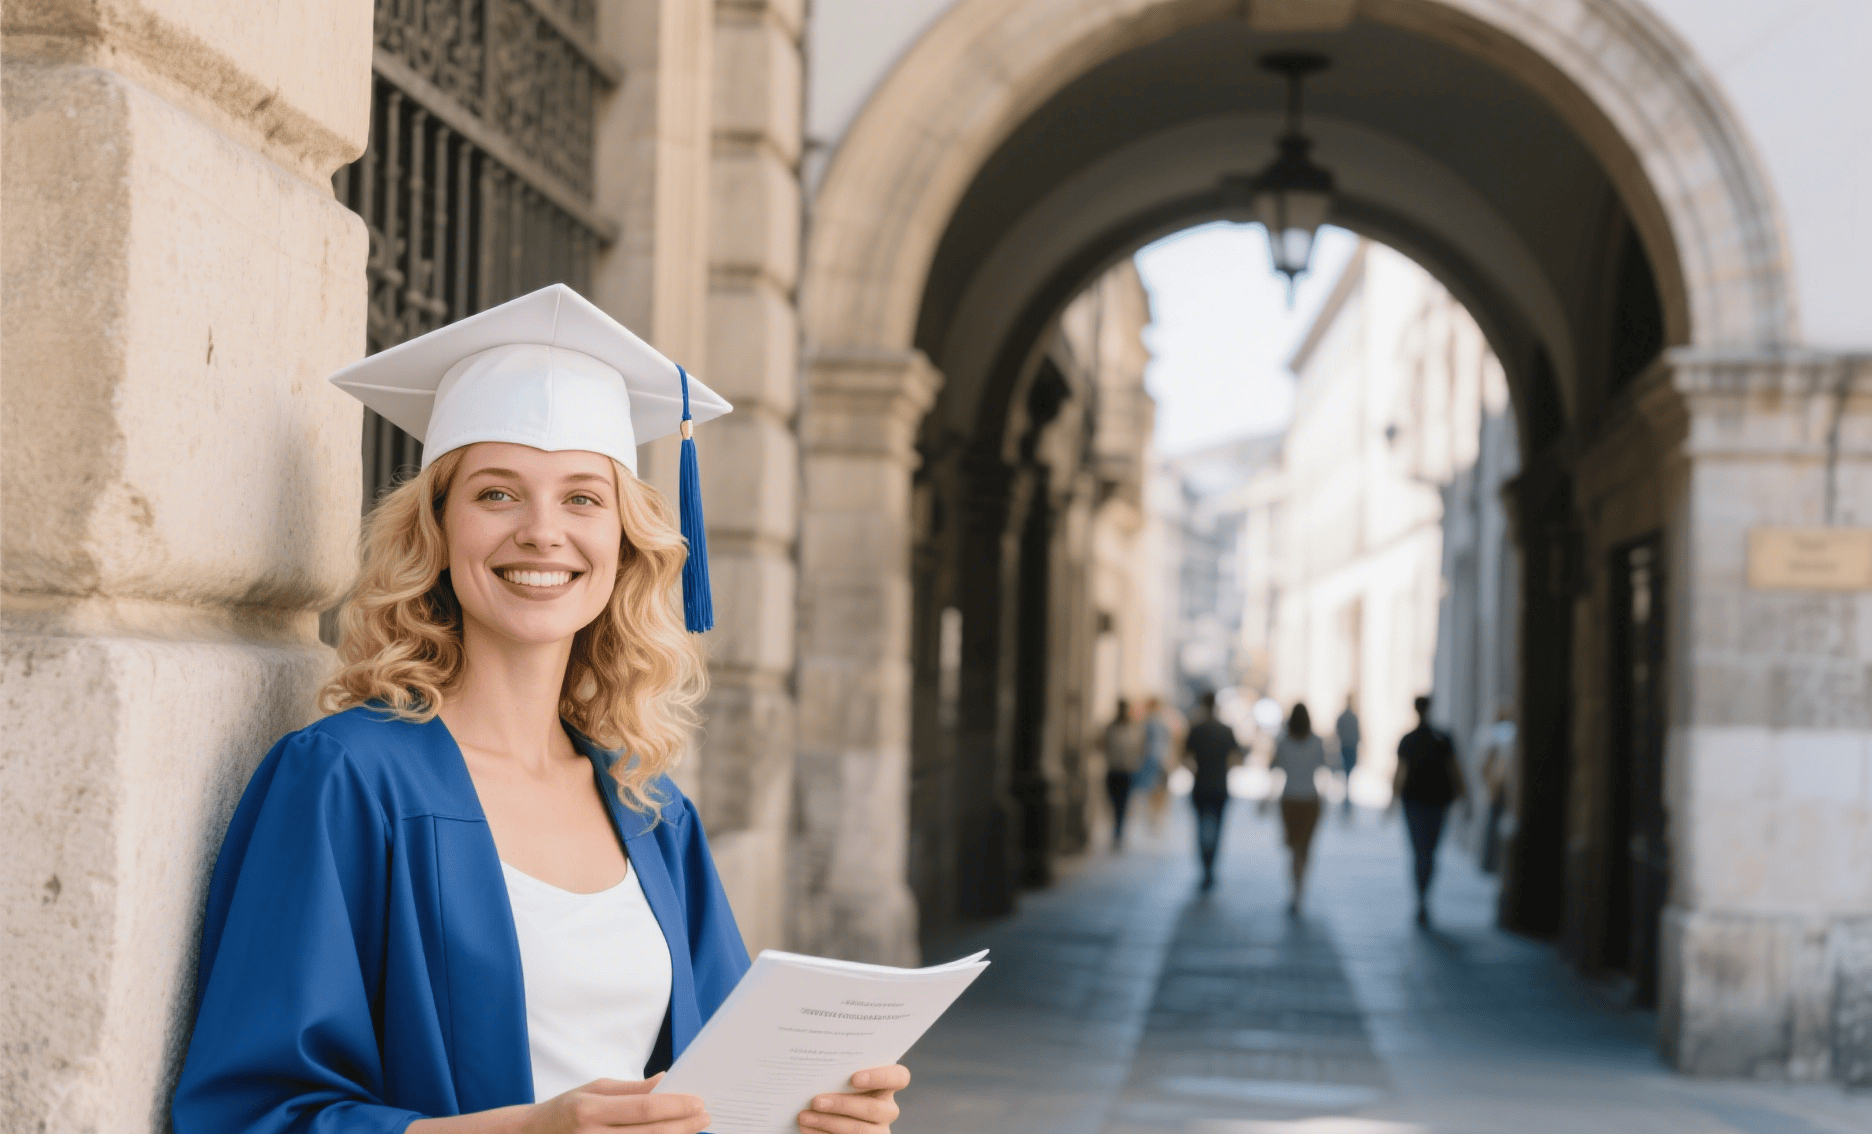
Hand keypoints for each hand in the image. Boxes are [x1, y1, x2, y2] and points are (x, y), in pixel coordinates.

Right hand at [522, 1076, 708, 1133]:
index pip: (643, 1108)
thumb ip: (631, 1089)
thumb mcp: (593, 1090)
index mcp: (589, 1109)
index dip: (675, 1106)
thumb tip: (666, 1081)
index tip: (698, 1101)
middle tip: (705, 1117)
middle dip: (683, 1126)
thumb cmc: (564, 1110)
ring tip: (694, 1129)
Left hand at [798, 1064, 909, 1133]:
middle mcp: (887, 1109)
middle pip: (873, 1109)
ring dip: (828, 1123)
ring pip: (860, 1130)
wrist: (833, 1111)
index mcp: (887, 1085)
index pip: (899, 1078)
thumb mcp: (842, 1077)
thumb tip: (815, 1062)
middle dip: (842, 1105)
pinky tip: (807, 1129)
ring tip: (804, 1117)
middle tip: (816, 1101)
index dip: (880, 1077)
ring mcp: (879, 1130)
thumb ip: (840, 1070)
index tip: (854, 1078)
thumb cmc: (836, 1086)